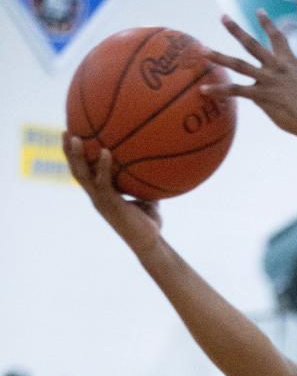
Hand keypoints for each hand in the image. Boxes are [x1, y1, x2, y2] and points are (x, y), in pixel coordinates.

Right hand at [62, 137, 161, 254]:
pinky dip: (104, 167)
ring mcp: (101, 202)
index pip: (84, 173)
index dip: (76, 158)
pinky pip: (104, 183)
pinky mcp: (110, 205)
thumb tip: (153, 165)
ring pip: (83, 176)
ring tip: (74, 138)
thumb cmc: (149, 224)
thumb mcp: (146, 199)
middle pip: (77, 172)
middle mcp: (97, 197)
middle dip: (68, 153)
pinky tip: (106, 151)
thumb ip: (143, 183)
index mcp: (101, 195)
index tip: (73, 137)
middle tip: (65, 131)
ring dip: (77, 157)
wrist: (150, 244)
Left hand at [203, 13, 296, 140]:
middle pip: (252, 43)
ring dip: (218, 56)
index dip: (268, 23)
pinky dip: (218, 90)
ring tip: (203, 50)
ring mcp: (267, 80)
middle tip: (223, 17)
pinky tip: (203, 90)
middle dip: (236, 29)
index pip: (277, 37)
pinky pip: (235, 91)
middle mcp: (276, 67)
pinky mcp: (261, 97)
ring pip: (238, 64)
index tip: (259, 11)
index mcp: (289, 62)